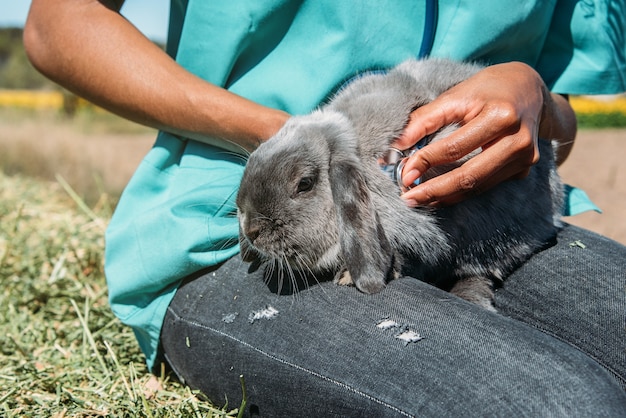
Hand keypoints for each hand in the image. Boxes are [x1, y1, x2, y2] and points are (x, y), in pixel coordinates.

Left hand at [393, 62, 548, 205]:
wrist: (530, 89)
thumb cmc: (488, 89)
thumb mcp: (456, 95)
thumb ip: (424, 120)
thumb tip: (395, 145)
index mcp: (501, 115)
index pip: (455, 147)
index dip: (426, 162)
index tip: (404, 174)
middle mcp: (518, 140)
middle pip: (470, 176)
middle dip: (435, 191)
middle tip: (408, 198)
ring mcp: (525, 158)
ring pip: (478, 187)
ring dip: (445, 196)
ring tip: (420, 199)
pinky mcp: (524, 169)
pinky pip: (487, 186)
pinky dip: (461, 193)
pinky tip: (441, 194)